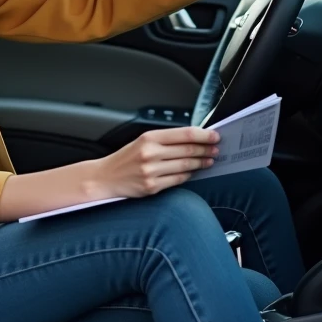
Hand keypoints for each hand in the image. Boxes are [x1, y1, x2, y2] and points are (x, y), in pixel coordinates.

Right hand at [85, 126, 219, 200]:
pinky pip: (178, 180)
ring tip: (209, 160)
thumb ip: (165, 140)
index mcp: (149, 138)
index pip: (184, 134)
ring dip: (201, 163)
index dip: (204, 135)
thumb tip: (192, 139)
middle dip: (206, 149)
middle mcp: (150, 153)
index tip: (215, 135)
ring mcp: (151, 171)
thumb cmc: (125, 159)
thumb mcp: (142, 142)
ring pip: (186, 166)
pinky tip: (194, 172)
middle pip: (188, 150)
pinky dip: (188, 175)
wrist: (105, 178)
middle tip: (217, 148)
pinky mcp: (152, 187)